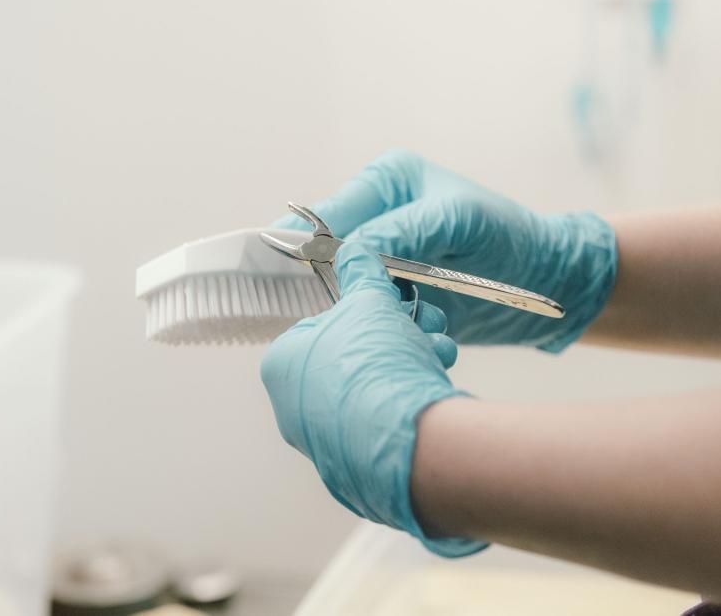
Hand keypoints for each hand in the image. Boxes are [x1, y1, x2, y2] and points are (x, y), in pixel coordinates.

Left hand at [260, 242, 486, 556]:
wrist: (405, 440)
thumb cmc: (373, 365)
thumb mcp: (369, 301)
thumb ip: (361, 273)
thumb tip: (356, 251)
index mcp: (281, 365)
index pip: (320, 324)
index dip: (362, 310)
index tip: (390, 304)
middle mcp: (293, 408)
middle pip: (353, 356)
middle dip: (396, 336)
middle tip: (424, 323)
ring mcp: (324, 443)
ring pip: (374, 387)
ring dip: (412, 362)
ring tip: (439, 351)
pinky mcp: (357, 468)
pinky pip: (386, 422)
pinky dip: (411, 402)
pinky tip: (436, 386)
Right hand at [274, 150, 616, 350]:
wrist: (545, 283)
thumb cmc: (509, 237)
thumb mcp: (460, 221)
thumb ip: (404, 230)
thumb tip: (351, 251)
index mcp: (384, 183)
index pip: (325, 214)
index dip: (303, 245)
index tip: (287, 277)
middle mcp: (373, 218)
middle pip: (323, 255)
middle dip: (338, 285)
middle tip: (355, 307)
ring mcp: (378, 261)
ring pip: (341, 291)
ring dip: (364, 311)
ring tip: (406, 317)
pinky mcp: (388, 296)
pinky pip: (364, 314)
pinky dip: (381, 326)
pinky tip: (413, 330)